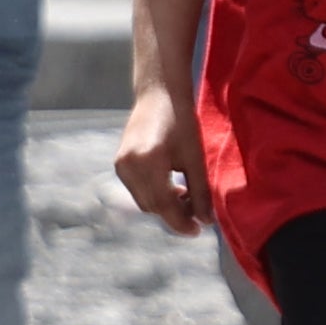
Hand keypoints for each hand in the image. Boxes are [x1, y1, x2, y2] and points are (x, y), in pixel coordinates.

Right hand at [113, 83, 206, 235]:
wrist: (159, 93)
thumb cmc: (181, 120)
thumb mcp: (195, 157)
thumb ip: (200, 191)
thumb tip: (205, 221)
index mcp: (149, 161)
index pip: (164, 205)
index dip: (181, 222)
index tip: (198, 231)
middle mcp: (129, 165)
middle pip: (152, 206)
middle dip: (174, 214)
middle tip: (197, 212)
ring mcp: (121, 164)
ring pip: (144, 200)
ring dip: (164, 205)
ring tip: (186, 196)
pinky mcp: (120, 163)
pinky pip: (137, 190)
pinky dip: (154, 194)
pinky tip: (172, 186)